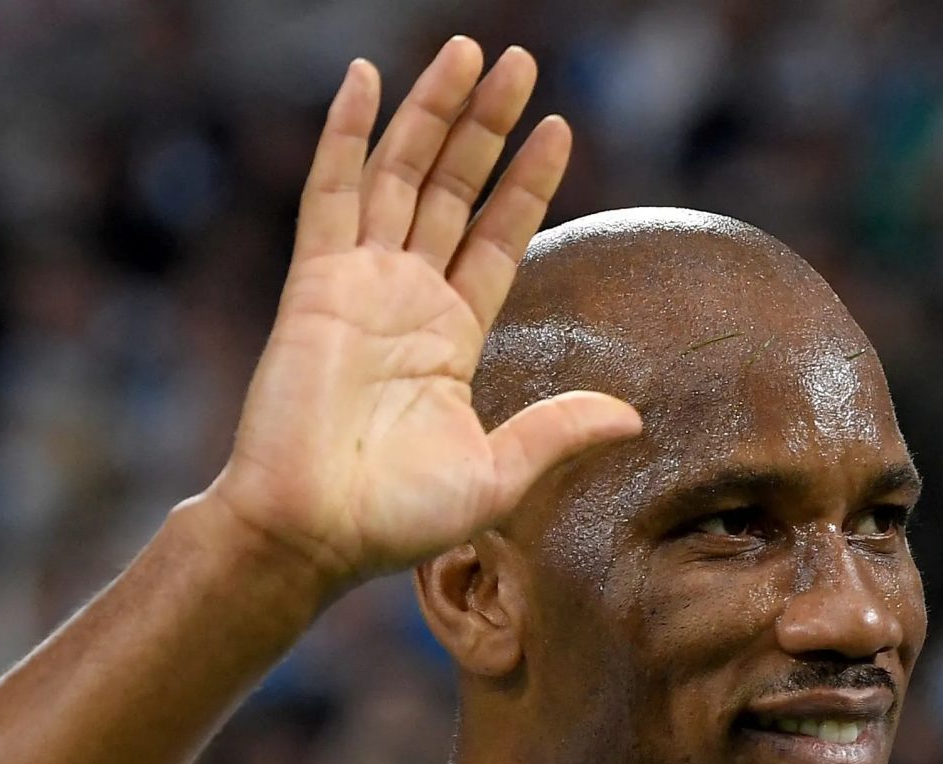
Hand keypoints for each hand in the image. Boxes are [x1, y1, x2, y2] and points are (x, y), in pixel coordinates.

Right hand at [207, 38, 640, 585]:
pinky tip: (366, 78)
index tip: (559, 128)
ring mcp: (359, 283)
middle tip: (520, 59)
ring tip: (470, 51)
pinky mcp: (316, 283)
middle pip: (453, 188)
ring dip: (434, 111)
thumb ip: (556, 430)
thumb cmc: (394, 519)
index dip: (526, 184)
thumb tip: (631, 417)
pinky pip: (332, 192)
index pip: (496, 238)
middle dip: (486, 125)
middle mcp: (406, 298)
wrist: (311, 533)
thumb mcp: (498, 475)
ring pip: (401, 173)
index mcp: (450, 336)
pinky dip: (346, 132)